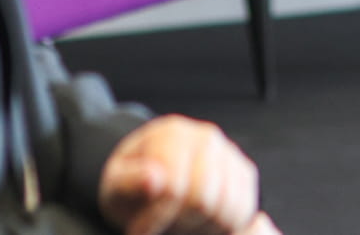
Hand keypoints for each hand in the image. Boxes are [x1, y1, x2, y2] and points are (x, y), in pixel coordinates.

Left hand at [100, 116, 276, 234]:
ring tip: (179, 222)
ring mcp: (229, 154)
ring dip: (201, 227)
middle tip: (162, 224)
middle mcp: (206, 137)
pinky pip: (243, 211)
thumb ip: (129, 181)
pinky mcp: (244, 173)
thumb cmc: (134, 181)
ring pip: (227, 208)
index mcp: (172, 134)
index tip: (139, 228)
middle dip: (180, 223)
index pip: (174, 189)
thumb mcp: (115, 183)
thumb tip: (153, 178)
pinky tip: (200, 222)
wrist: (154, 172)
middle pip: (204, 201)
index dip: (155, 219)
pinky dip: (224, 226)